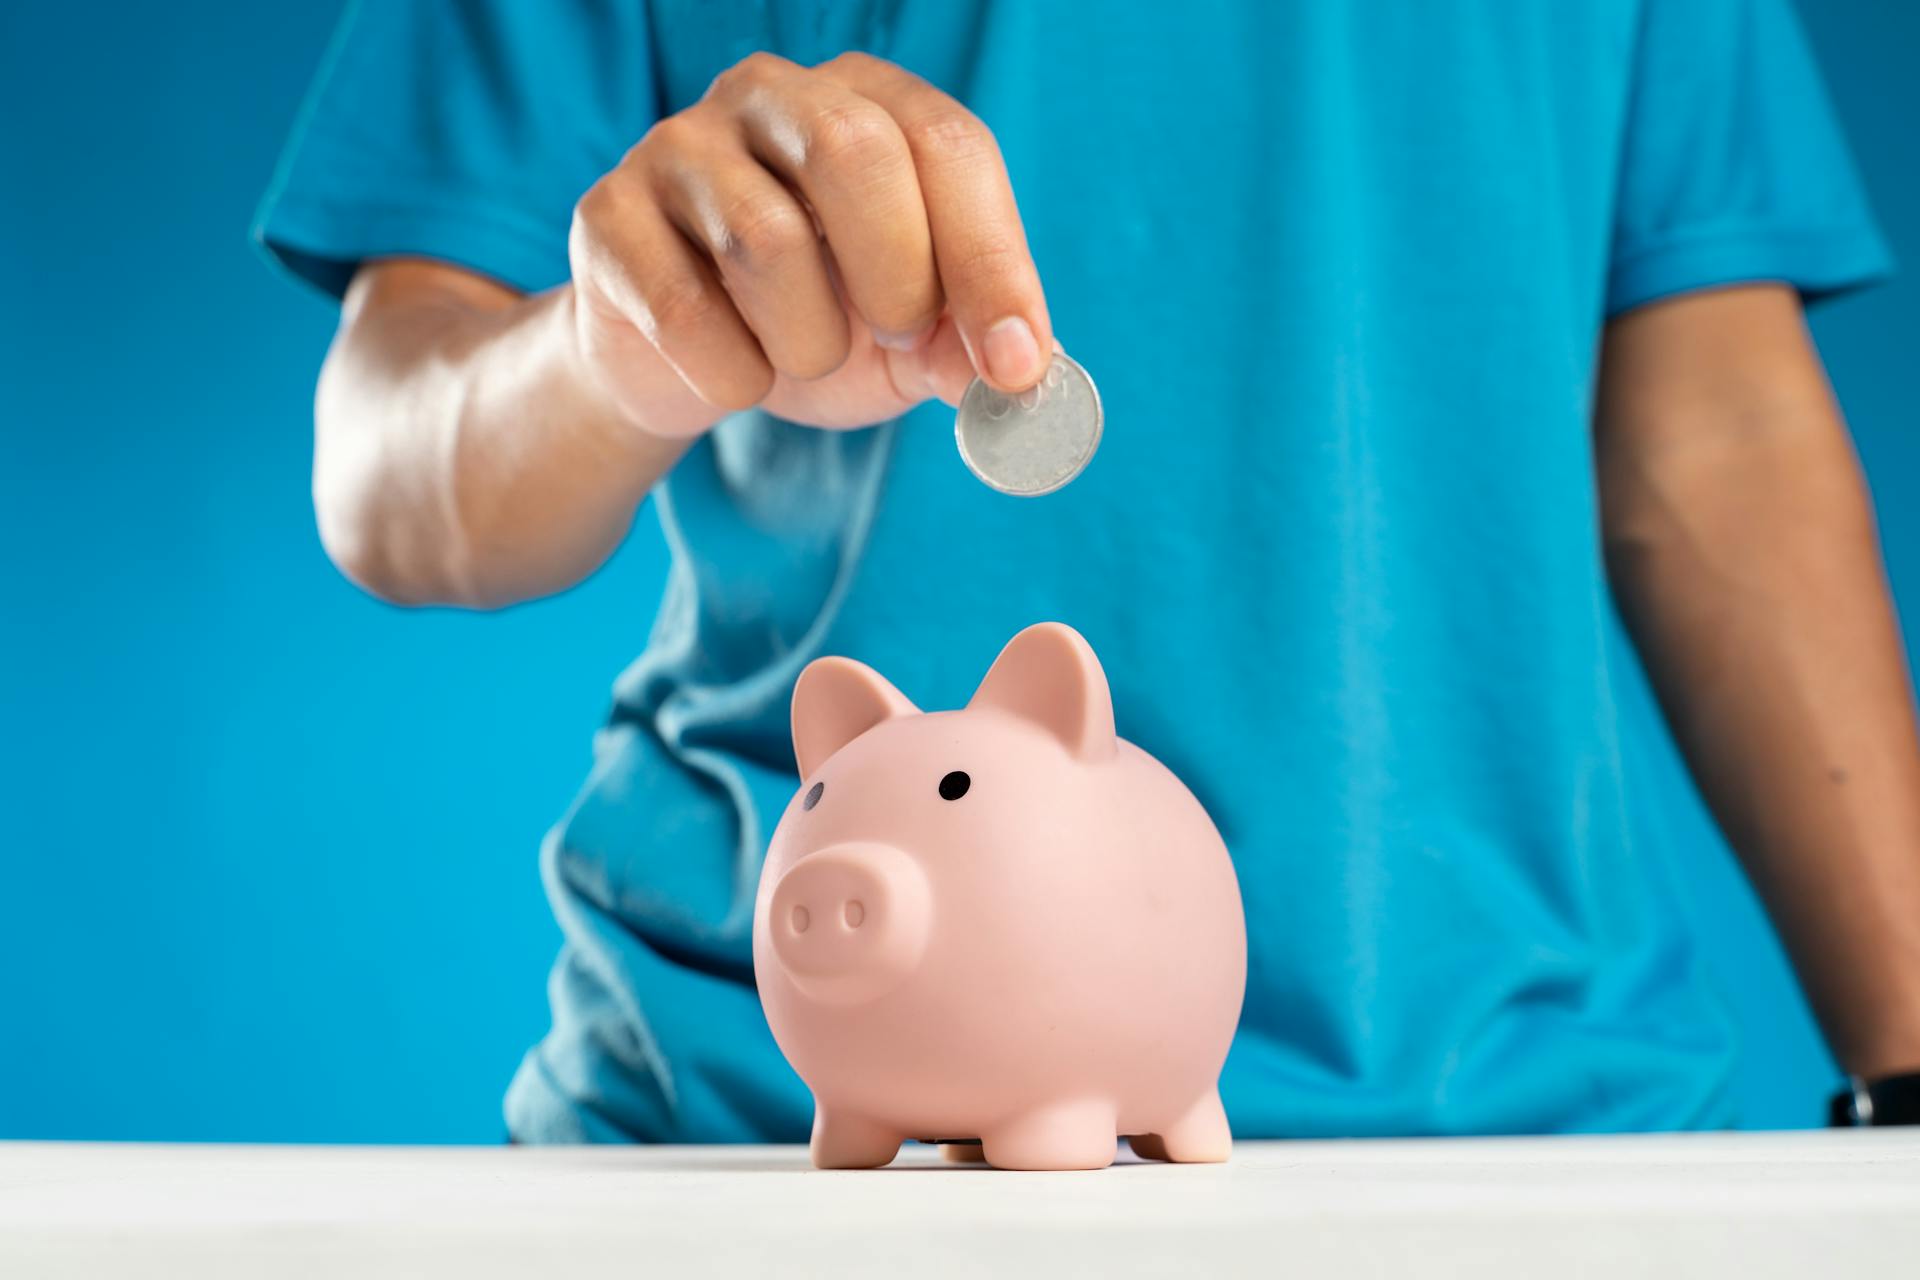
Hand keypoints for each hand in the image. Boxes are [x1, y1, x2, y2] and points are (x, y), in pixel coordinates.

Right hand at [568, 51, 1052, 437]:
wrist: (681, 367)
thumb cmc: (813, 327)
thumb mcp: (908, 344)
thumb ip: (965, 345)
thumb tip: (1019, 369)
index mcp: (867, 101)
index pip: (949, 146)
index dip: (991, 262)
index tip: (1013, 364)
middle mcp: (772, 95)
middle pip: (857, 153)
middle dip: (898, 279)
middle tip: (896, 342)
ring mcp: (679, 145)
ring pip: (766, 239)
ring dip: (808, 341)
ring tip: (803, 357)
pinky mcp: (608, 214)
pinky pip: (683, 308)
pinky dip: (731, 373)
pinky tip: (735, 374)